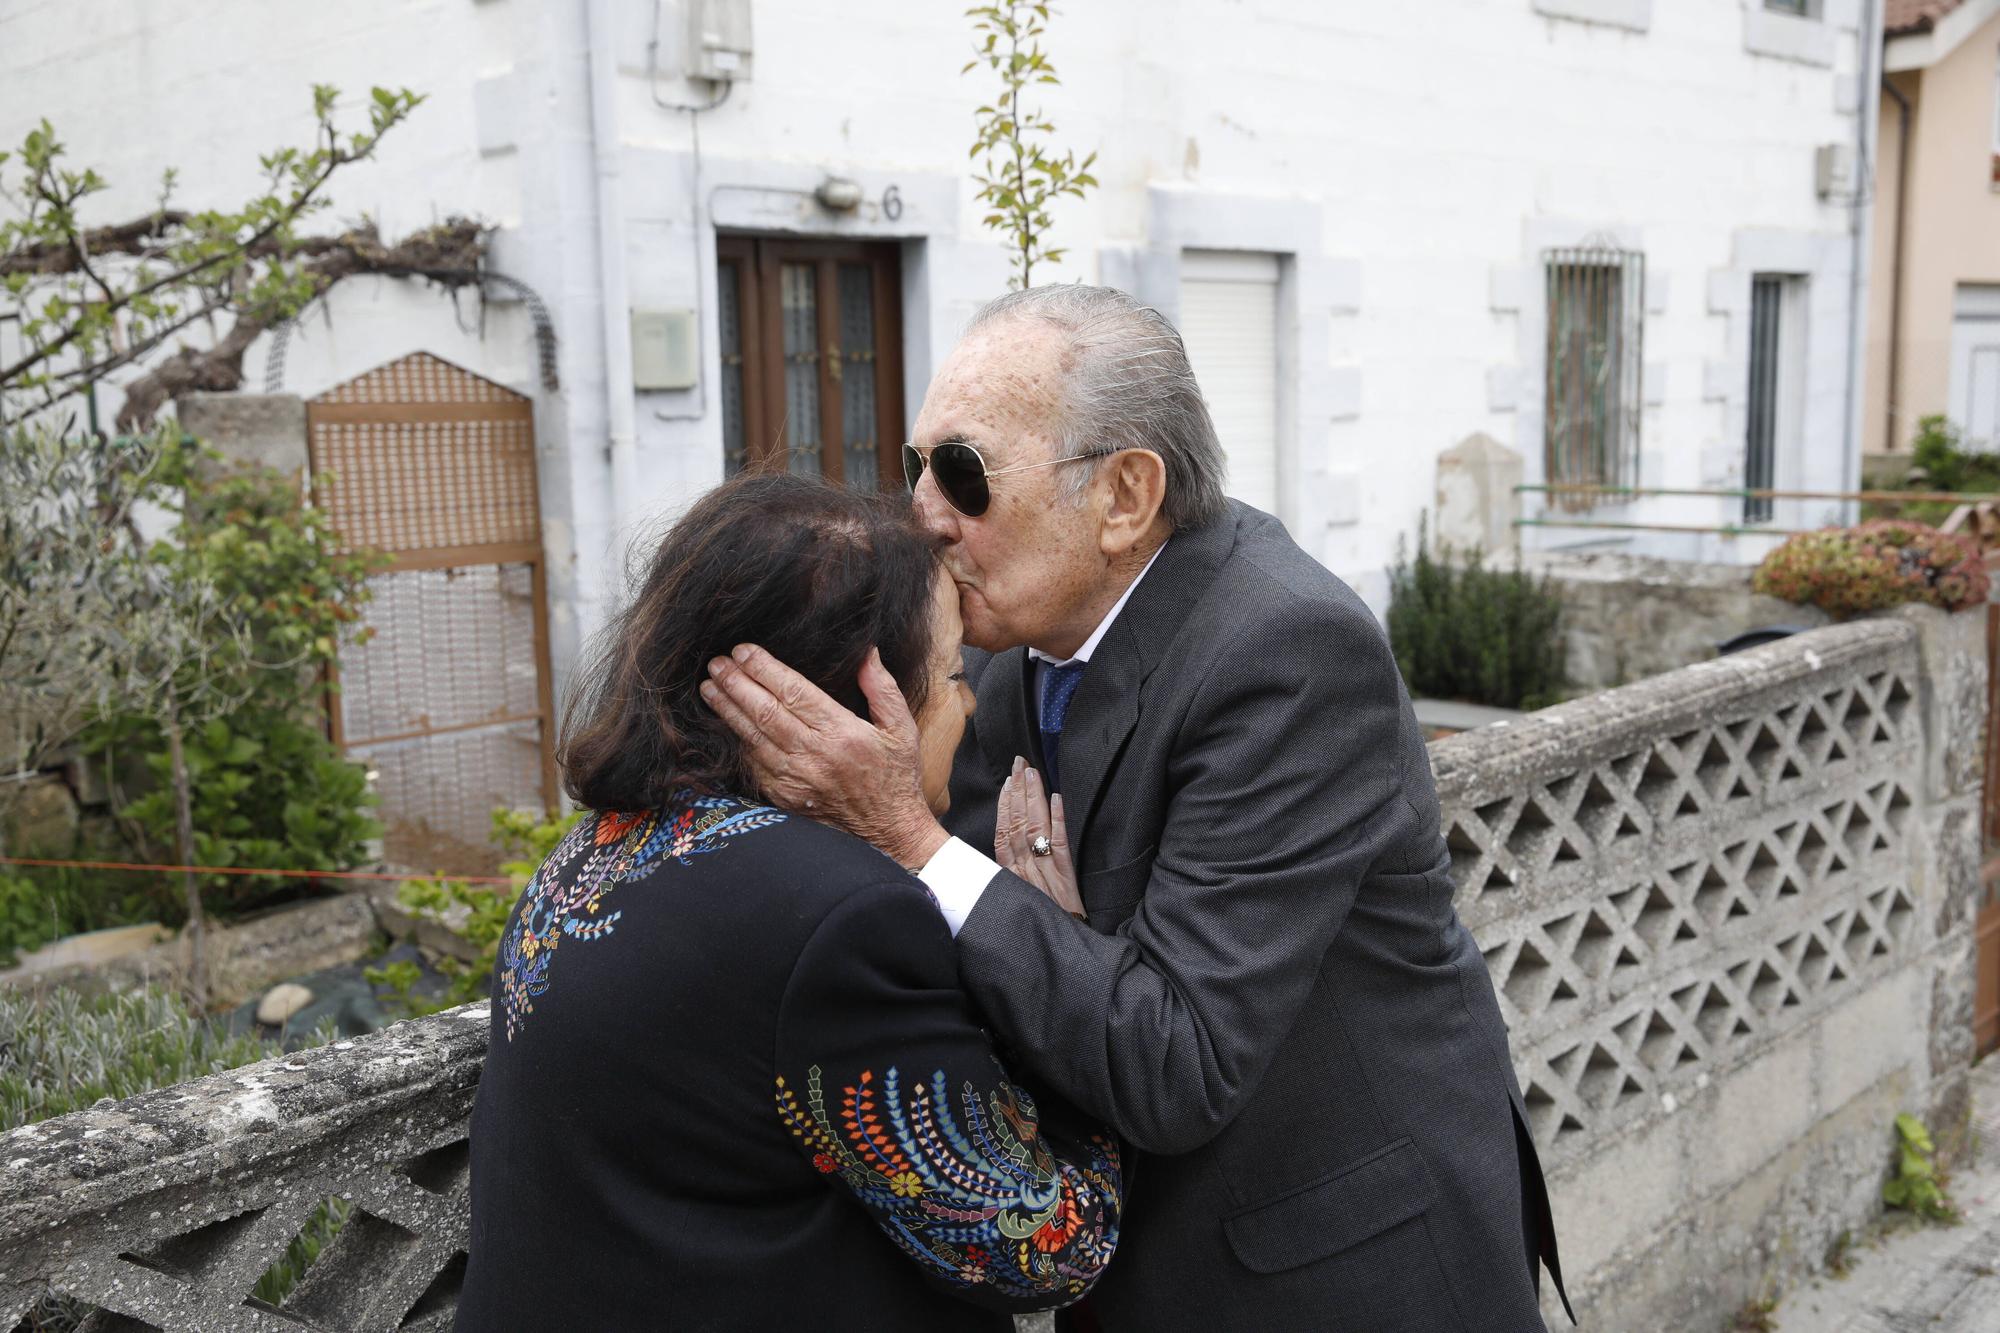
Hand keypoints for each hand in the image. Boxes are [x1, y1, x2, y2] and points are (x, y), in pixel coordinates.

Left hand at [700, 645, 948, 869]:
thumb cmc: (896, 777)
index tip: (744, 650)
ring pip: (752, 737)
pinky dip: (736, 741)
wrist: (889, 832)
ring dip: (727, 710)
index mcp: (843, 734)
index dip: (765, 669)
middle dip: (736, 684)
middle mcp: (815, 756)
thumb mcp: (902, 729)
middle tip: (717, 663)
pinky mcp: (784, 797)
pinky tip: (723, 724)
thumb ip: (883, 688)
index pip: (794, 692)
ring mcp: (796, 780)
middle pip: (765, 712)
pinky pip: (753, 764)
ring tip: (709, 687)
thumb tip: (867, 651)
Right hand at [995, 756, 1082, 918]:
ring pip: (1035, 829)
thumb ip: (1009, 877)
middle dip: (1018, 791)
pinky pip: (1060, 846)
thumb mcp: (1014, 903)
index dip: (1005, 805)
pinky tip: (1057, 799)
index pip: (1003, 833)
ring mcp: (1044, 875)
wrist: (1055, 954)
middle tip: (1021, 763)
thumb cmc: (1036, 928)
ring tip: (1033, 773)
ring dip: (1033, 799)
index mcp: (1008, 877)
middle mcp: (1023, 872)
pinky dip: (1058, 820)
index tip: (1008, 781)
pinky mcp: (1065, 881)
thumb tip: (1006, 849)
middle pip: (1018, 825)